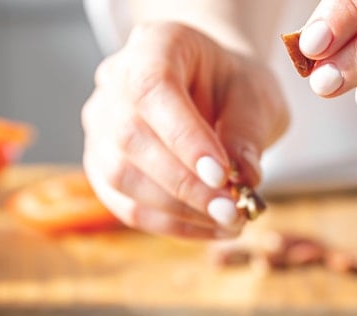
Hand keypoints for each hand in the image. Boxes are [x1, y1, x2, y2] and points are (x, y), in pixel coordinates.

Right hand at [82, 22, 288, 237]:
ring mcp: (100, 127)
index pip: (151, 88)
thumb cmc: (233, 87)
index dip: (183, 137)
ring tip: (228, 222)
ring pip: (121, 176)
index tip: (222, 175)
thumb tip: (244, 177)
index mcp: (152, 46)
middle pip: (130, 137)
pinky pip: (127, 205)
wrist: (213, 93)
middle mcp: (114, 82)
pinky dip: (171, 224)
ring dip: (178, 209)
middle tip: (231, 210)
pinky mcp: (102, 169)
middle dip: (184, 184)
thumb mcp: (255, 95)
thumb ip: (248, 130)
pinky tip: (210, 229)